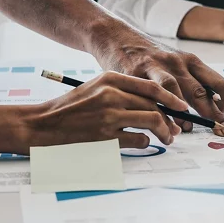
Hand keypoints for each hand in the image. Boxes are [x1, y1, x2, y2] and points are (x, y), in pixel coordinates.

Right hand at [31, 72, 188, 148]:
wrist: (41, 125)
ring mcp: (109, 116)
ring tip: (167, 138)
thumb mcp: (95, 88)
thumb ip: (122, 91)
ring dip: (164, 132)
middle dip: (170, 119)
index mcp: (109, 79)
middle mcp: (111, 94)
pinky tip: (143, 143)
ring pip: (151, 121)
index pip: (151, 87)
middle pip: (154, 106)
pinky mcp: (105, 137)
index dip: (171, 97)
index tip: (182, 107)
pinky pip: (138, 140)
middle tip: (175, 129)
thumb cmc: (70, 107)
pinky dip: (145, 142)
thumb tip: (152, 103)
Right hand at [89, 24, 223, 135]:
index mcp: (190, 60)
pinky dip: (155, 109)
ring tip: (185, 128)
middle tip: (214, 129)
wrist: (118, 38)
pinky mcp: (135, 73)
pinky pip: (147, 94)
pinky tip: (157, 121)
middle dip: (208, 113)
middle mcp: (176, 62)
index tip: (220, 117)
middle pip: (198, 90)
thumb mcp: (175, 62)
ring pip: (174, 90)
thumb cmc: (150, 56)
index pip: (216, 82)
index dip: (221, 103)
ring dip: (181, 112)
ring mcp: (156, 67)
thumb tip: (207, 105)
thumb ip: (189, 80)